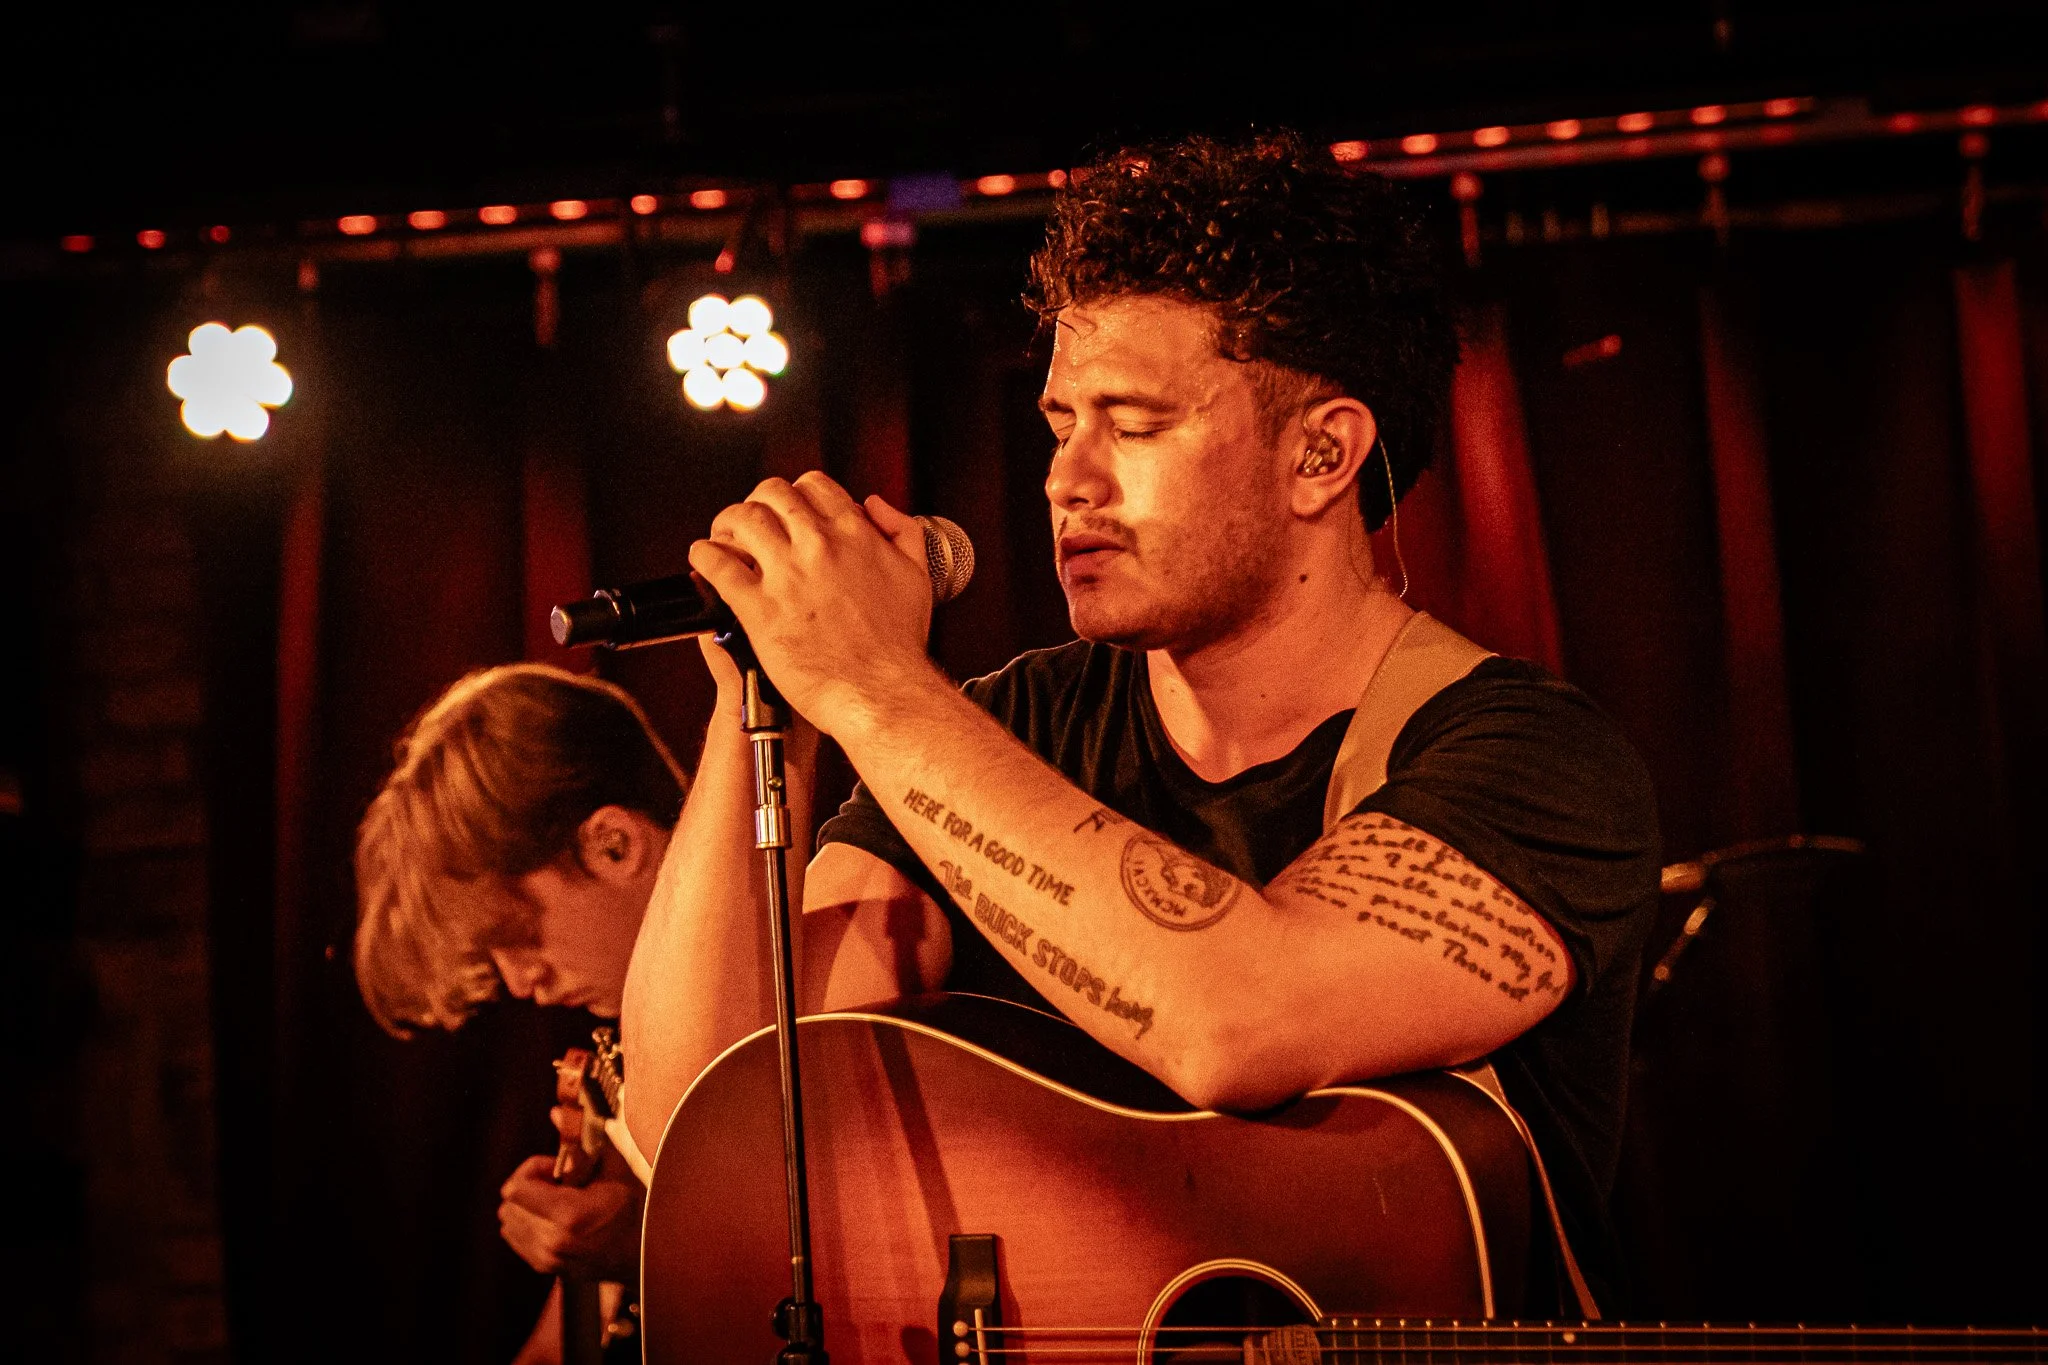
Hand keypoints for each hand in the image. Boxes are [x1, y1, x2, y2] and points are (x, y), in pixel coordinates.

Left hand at [497, 1108, 642, 1279]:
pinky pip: (514, 1237)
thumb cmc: (633, 1207)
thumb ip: (583, 1141)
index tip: (556, 1169)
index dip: (532, 1170)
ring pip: (509, 1221)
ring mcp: (547, 1258)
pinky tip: (554, 1220)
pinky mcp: (544, 1267)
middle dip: (529, 1188)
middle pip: (509, 1204)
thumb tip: (555, 1113)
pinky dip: (528, 1223)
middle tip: (559, 1185)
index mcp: (569, 1215)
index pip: (515, 1189)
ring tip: (557, 1204)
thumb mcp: (614, 1169)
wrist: (642, 1253)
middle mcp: (553, 1241)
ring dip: (527, 1207)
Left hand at [688, 472, 938, 732]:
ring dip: (727, 523)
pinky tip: (704, 560)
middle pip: (771, 495)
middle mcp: (818, 546)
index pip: (813, 486)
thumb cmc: (898, 646)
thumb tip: (874, 505)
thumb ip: (902, 531)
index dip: (795, 493)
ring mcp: (786, 575)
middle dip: (756, 502)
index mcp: (854, 534)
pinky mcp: (759, 608)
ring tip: (724, 537)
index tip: (788, 509)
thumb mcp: (917, 576)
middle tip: (751, 521)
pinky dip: (704, 557)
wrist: (881, 693)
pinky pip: (719, 567)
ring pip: (741, 520)